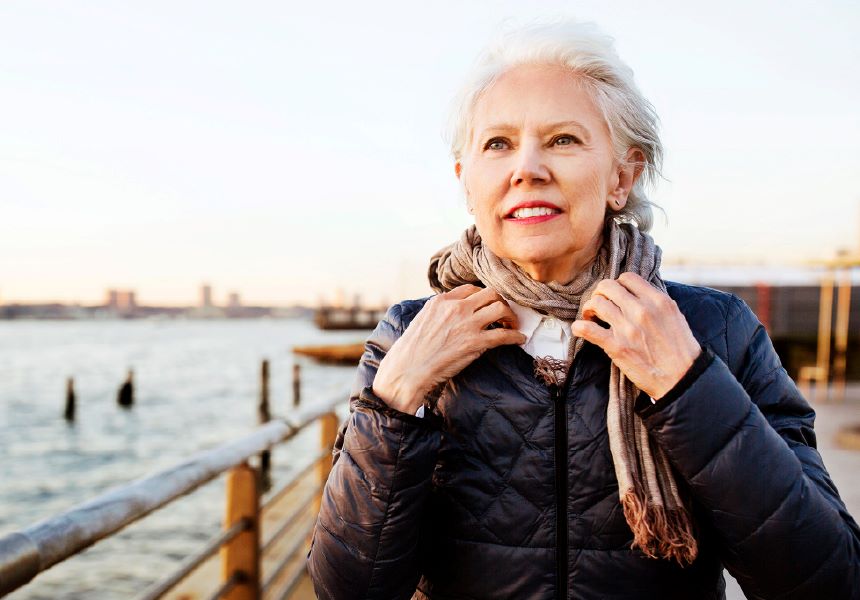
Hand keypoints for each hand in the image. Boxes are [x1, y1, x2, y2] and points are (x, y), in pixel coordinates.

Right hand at [373, 285, 525, 414]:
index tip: (487, 305)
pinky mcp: (476, 342)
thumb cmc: (412, 350)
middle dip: (501, 301)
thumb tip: (452, 313)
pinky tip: (520, 339)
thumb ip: (439, 312)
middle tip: (504, 314)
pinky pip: (504, 334)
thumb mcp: (422, 319)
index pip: (471, 289)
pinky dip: (516, 336)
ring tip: (512, 325)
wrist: (408, 369)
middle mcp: (456, 307)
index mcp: (441, 300)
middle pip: (490, 293)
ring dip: (510, 316)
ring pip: (500, 307)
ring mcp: (467, 323)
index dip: (482, 297)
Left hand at [570, 273, 700, 398]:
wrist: (681, 378)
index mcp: (657, 301)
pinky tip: (580, 328)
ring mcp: (627, 328)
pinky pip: (588, 329)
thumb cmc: (679, 350)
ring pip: (596, 303)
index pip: (627, 278)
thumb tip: (637, 293)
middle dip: (600, 293)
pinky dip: (579, 327)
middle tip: (600, 304)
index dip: (618, 284)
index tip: (616, 295)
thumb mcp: (674, 316)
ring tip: (591, 316)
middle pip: (607, 286)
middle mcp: (641, 310)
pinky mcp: (616, 346)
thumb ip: (656, 302)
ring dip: (589, 308)